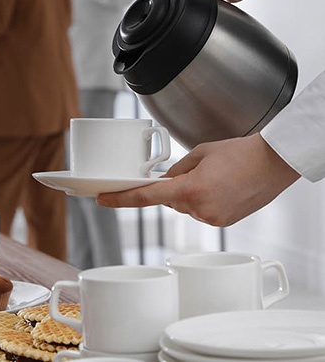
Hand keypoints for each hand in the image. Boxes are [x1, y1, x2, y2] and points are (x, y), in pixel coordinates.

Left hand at [96, 134, 300, 226]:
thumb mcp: (199, 153)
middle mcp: (200, 209)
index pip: (146, 196)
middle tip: (195, 171)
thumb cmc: (241, 153)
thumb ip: (175, 170)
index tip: (103, 200)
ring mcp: (212, 219)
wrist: (274, 163)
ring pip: (185, 206)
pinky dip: (203, 200)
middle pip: (169, 200)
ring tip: (216, 177)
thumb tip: (162, 181)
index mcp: (191, 189)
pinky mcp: (222, 223)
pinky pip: (200, 211)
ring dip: (190, 193)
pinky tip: (220, 187)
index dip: (121, 199)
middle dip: (173, 186)